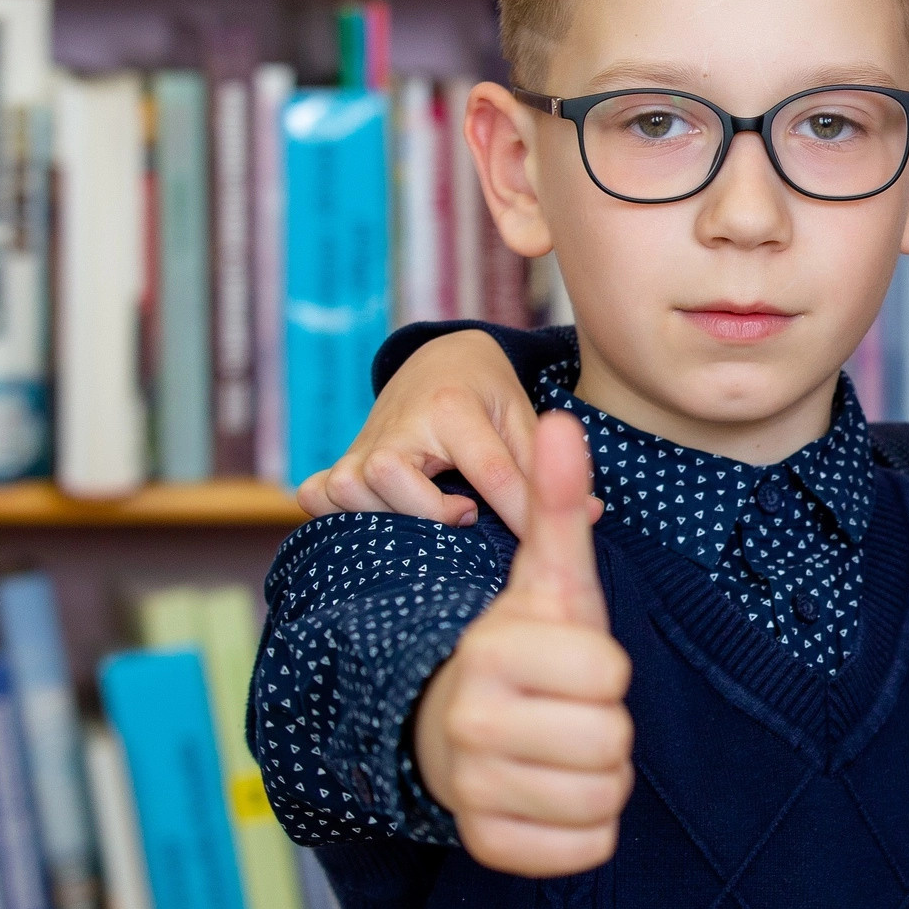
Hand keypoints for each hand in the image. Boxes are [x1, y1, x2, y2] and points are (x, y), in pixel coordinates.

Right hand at [297, 329, 548, 530]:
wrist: (439, 362)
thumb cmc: (487, 396)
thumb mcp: (522, 418)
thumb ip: (547, 467)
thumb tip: (591, 514)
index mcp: (451, 409)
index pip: (488, 473)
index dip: (518, 514)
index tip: (540, 545)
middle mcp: (398, 426)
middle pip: (392, 481)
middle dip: (430, 511)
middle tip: (466, 512)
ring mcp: (361, 444)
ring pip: (349, 492)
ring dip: (388, 516)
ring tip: (430, 512)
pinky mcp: (341, 460)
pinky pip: (316, 496)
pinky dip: (334, 514)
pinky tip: (375, 521)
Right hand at [413, 411, 633, 875]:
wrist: (461, 723)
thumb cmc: (524, 646)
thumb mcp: (548, 578)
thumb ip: (558, 505)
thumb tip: (561, 420)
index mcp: (492, 649)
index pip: (608, 671)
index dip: (606, 667)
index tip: (571, 661)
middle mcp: (470, 721)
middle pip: (612, 740)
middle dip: (608, 727)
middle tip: (571, 710)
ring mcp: (472, 788)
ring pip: (603, 798)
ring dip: (601, 777)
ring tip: (563, 749)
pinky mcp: (487, 845)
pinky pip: (585, 849)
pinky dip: (586, 830)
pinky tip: (555, 795)